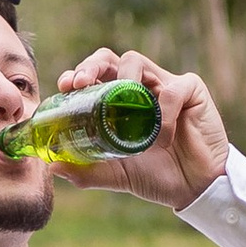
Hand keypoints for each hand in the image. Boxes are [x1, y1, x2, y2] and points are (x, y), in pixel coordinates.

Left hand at [51, 49, 229, 208]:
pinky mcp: (191, 90)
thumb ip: (86, 170)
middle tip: (80, 83)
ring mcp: (165, 84)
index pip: (96, 74)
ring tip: (123, 113)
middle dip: (92, 65)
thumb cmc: (156, 175)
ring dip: (124, 82)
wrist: (193, 189)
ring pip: (136, 62)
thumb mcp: (114, 173)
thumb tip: (52, 167)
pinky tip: (162, 140)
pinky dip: (161, 115)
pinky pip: (170, 90)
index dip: (79, 73)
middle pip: (111, 58)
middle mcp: (141, 87)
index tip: (66, 85)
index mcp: (121, 100)